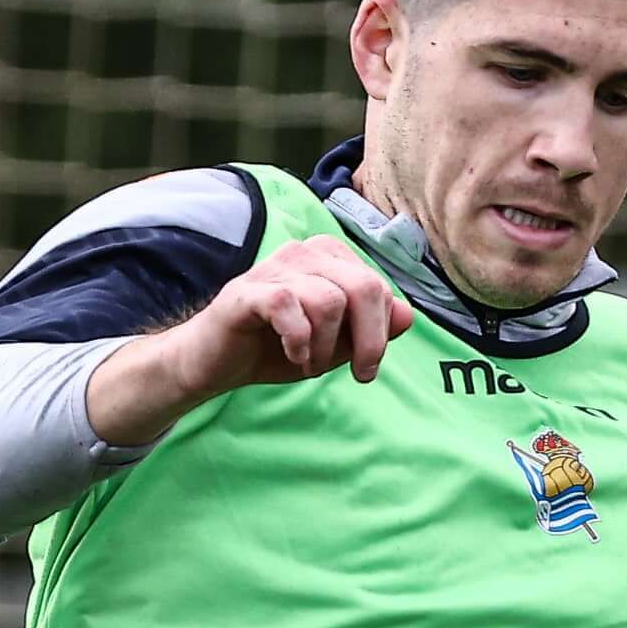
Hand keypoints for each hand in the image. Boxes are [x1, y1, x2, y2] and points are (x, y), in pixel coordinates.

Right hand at [84, 236, 421, 447]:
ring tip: (310, 363)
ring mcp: (273, 268)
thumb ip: (373, 329)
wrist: (218, 363)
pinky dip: (300, 340)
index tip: (366, 367)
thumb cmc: (278, 348)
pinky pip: (288, 306)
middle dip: (368, 341)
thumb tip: (408, 315)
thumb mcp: (336, 344)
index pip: (378, 287)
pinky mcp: (247, 292)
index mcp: (329, 260)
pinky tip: (294, 355)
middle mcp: (303, 253)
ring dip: (326, 347)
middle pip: (363, 288)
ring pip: (329, 300)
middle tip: (357, 374)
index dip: (380, 334)